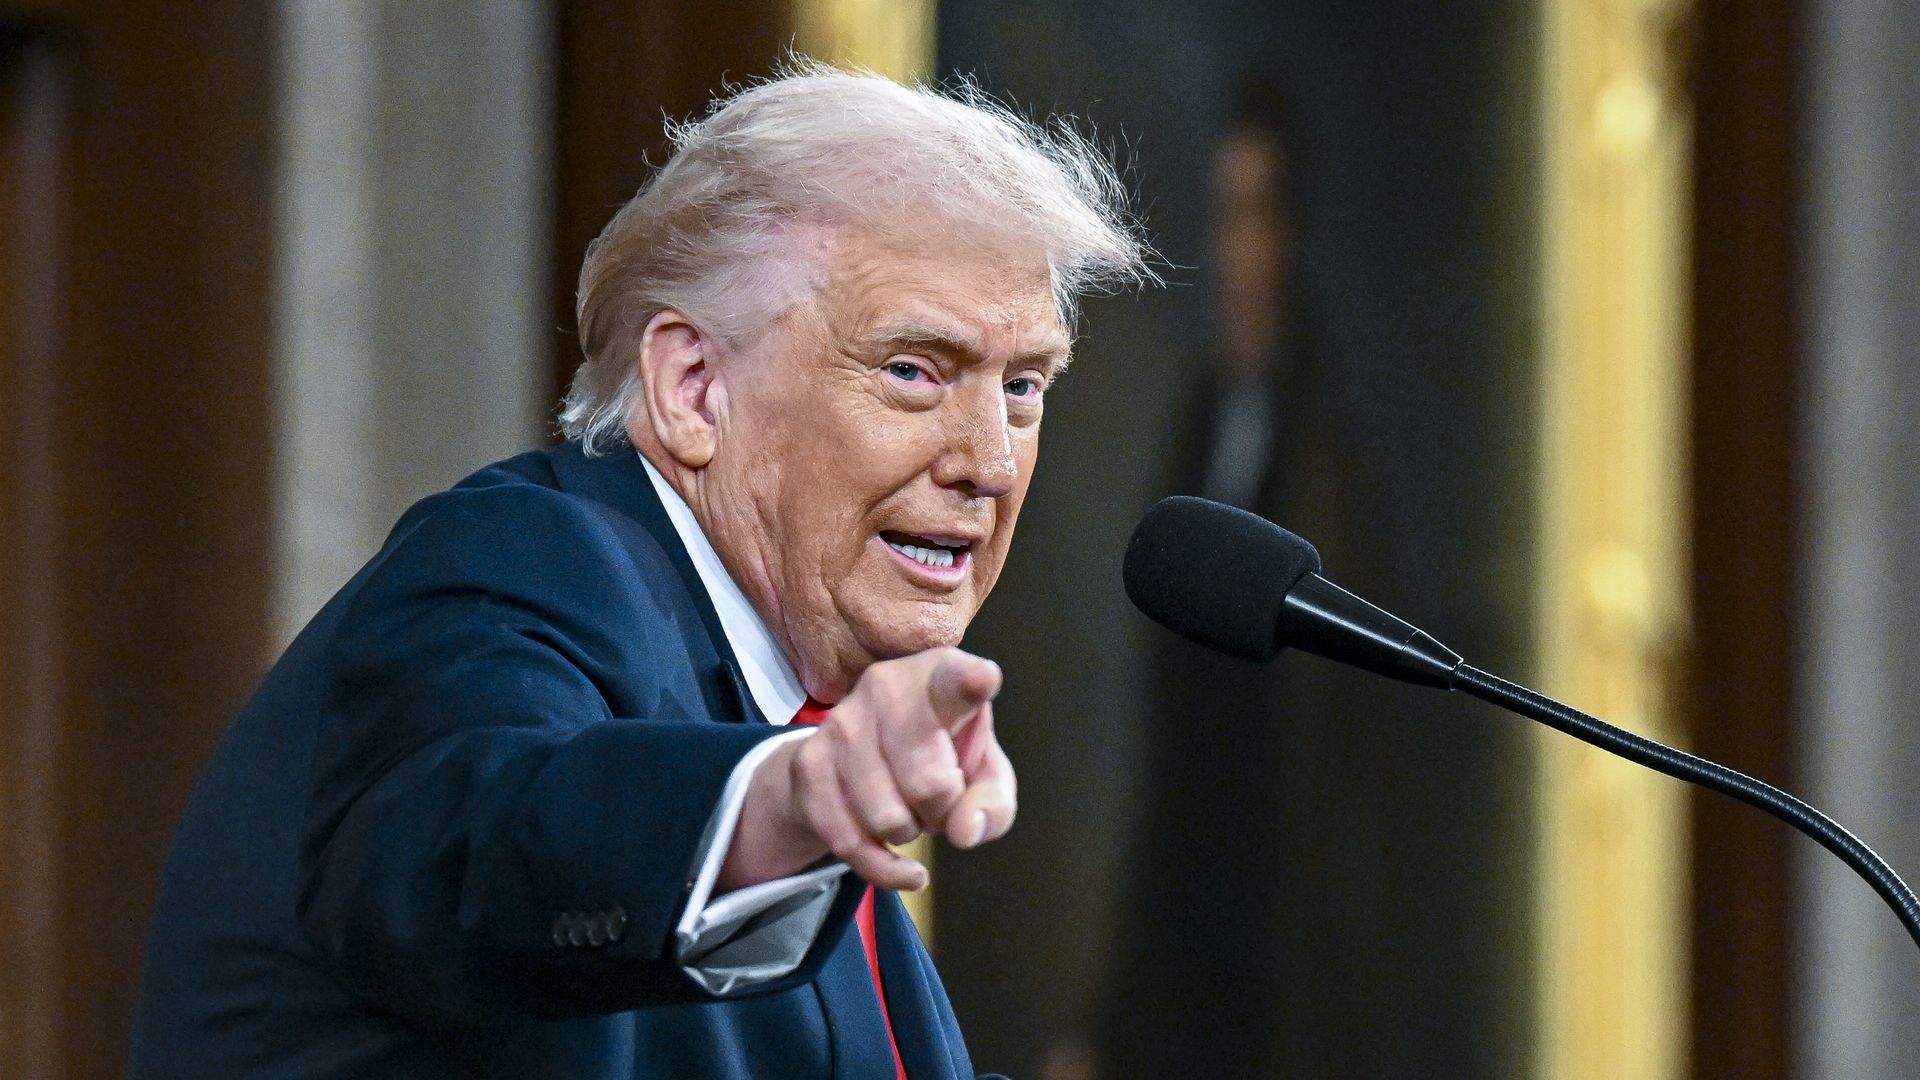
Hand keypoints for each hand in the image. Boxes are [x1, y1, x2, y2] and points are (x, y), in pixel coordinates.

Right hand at [719, 647, 1016, 891]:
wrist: (854, 759)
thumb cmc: (939, 758)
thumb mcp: (983, 776)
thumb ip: (992, 804)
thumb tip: (964, 831)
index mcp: (939, 676)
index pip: (955, 681)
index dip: (972, 683)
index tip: (984, 680)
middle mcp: (885, 686)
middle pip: (929, 784)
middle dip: (942, 812)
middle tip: (939, 799)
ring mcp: (841, 723)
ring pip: (888, 819)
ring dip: (909, 832)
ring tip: (909, 808)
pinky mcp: (808, 763)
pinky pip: (851, 843)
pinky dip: (884, 868)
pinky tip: (904, 867)